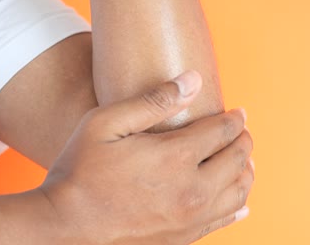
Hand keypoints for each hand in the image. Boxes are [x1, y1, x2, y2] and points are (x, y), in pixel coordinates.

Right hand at [39, 71, 253, 244]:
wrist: (64, 227)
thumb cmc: (80, 171)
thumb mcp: (107, 123)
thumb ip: (153, 101)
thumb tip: (193, 79)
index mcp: (175, 157)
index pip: (223, 132)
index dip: (235, 119)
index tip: (239, 112)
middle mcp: (191, 190)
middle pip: (237, 160)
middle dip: (244, 140)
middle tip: (242, 131)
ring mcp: (190, 218)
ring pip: (239, 192)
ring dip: (246, 171)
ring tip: (243, 160)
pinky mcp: (184, 238)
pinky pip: (225, 220)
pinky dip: (238, 205)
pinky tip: (240, 201)